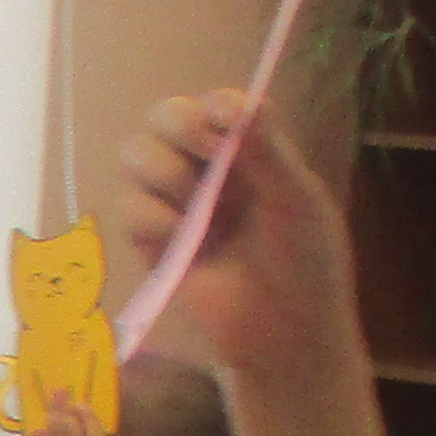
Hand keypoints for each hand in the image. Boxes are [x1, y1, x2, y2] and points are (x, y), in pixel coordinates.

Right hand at [99, 93, 349, 376]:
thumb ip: (268, 151)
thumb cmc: (306, 264)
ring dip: (163, 171)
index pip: (218, 105)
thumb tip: (243, 101)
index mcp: (249, 152)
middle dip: (179, 127)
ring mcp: (176, 203)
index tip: (228, 125)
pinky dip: (153, 218)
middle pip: (165, 115)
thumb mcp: (298, 201)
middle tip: (207, 155)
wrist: (284, 333)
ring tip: (196, 206)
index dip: (216, 106)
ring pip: (136, 153)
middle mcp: (208, 169)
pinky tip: (182, 242)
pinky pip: (130, 207)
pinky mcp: (151, 241)